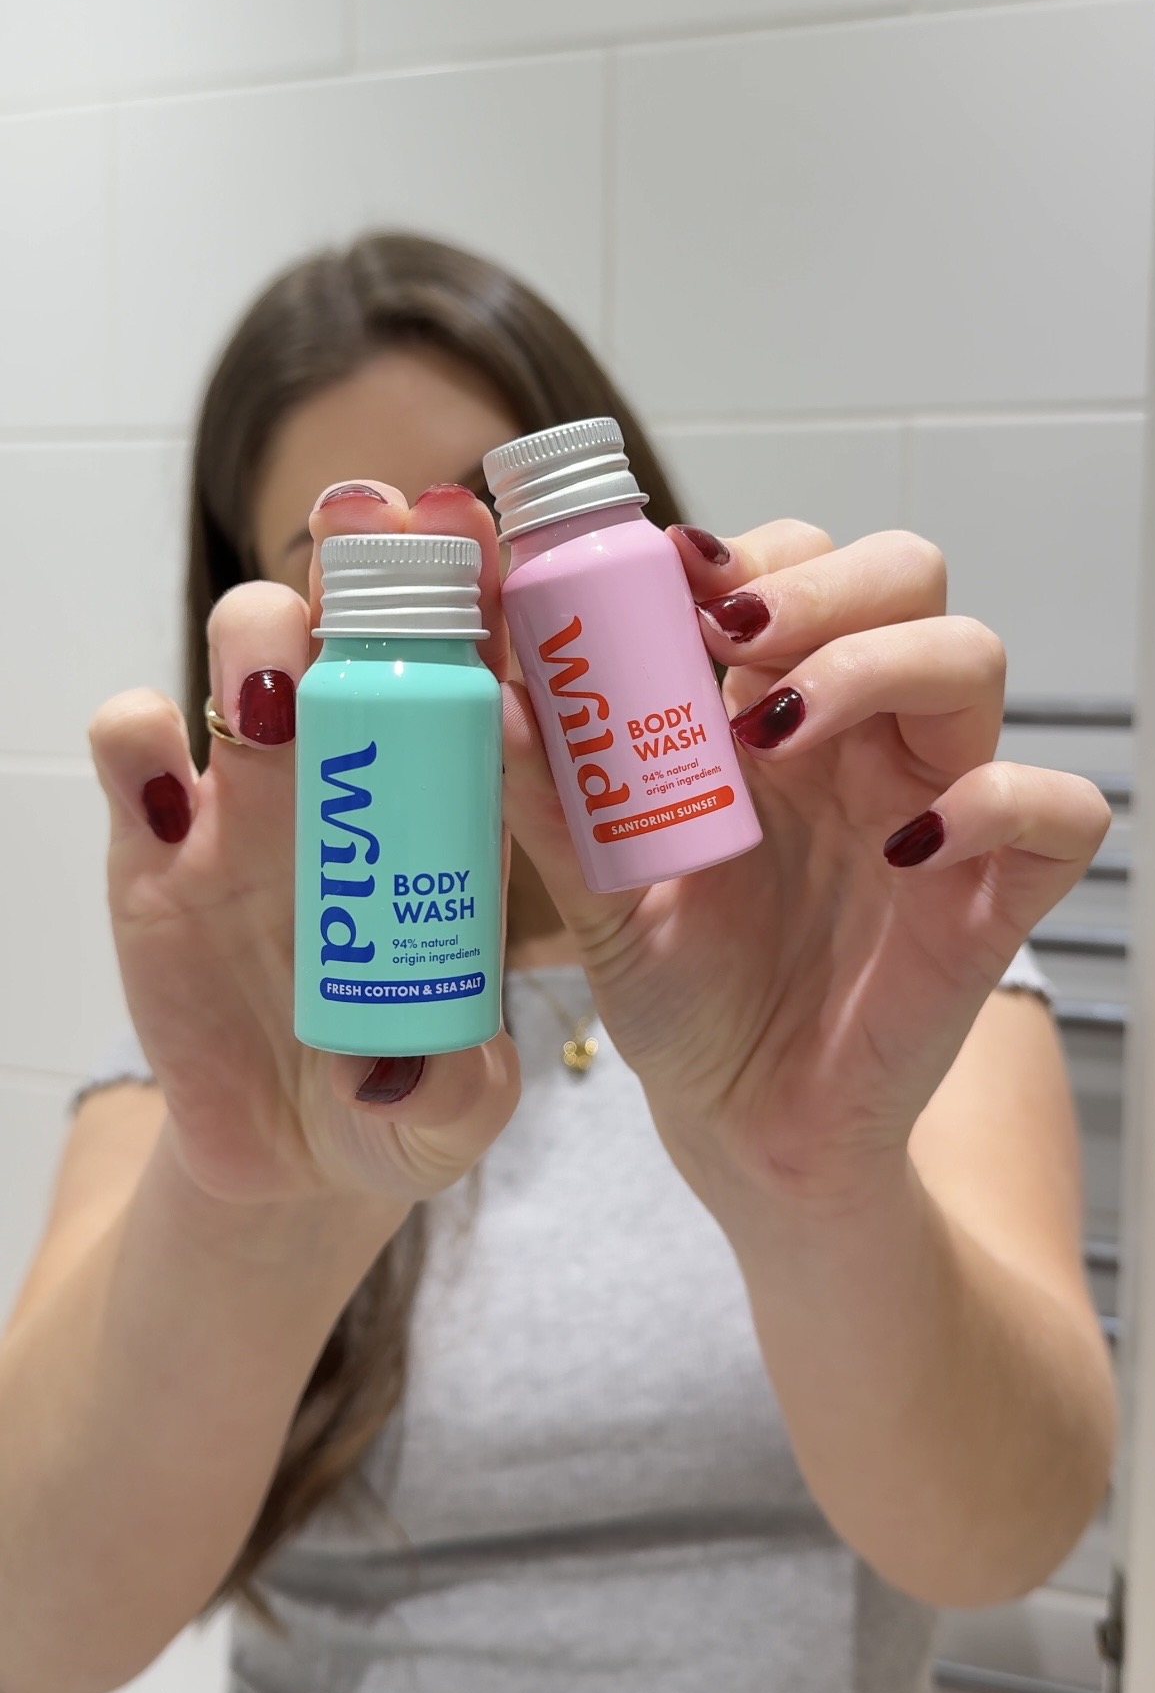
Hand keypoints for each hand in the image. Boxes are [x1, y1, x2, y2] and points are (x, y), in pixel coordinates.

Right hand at [89, 486, 516, 1211]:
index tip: (484, 538)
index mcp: (449, 803)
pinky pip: (133, 751)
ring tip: (278, 684)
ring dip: (260, 635)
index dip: (476, 592)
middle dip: (364, 567)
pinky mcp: (153, 852)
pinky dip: (138, 739)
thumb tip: (420, 1067)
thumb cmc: (405, 1102)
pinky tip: (165, 777)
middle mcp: (354, 773)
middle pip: (354, 621)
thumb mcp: (454, 1113)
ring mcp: (250, 801)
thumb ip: (458, 1090)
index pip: (470, 663)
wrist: (293, 1155)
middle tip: (380, 541)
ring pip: (246, 654)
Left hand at [503, 521, 1109, 1219]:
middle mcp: (866, 736)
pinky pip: (1060, 807)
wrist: (740, 1122)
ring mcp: (940, 802)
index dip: (753, 551)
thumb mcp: (595, 892)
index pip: (801, 565)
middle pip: (904, 574)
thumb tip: (498, 691)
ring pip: (973, 656)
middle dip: (821, 580)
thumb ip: (552, 795)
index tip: (675, 576)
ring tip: (781, 729)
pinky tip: (906, 848)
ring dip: (878, 663)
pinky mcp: (1000, 892)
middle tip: (734, 631)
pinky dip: (996, 801)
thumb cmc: (683, 991)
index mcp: (776, 709)